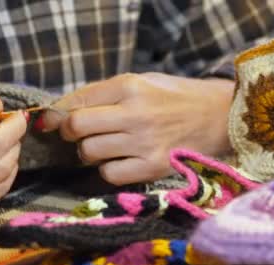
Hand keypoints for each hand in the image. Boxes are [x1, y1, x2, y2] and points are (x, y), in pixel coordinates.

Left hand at [38, 72, 233, 184]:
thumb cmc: (181, 98)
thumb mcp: (146, 82)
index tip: (50, 122)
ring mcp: (144, 142)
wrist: (223, 117)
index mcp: (131, 86)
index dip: (57, 114)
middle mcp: (135, 113)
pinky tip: (121, 162)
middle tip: (77, 135)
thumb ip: (109, 93)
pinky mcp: (153, 167)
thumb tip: (65, 110)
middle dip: (69, 132)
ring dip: (90, 152)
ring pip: (90, 151)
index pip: (77, 100)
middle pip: (76, 126)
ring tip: (105, 148)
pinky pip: (110, 174)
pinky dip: (109, 170)